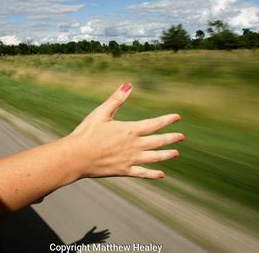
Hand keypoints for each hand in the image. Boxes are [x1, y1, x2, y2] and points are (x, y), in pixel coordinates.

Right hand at [68, 82, 183, 178]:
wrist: (76, 157)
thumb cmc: (87, 133)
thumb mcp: (102, 112)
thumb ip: (117, 99)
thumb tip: (129, 84)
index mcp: (130, 130)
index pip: (154, 124)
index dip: (167, 120)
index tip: (177, 117)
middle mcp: (134, 145)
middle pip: (158, 141)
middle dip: (171, 138)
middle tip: (182, 137)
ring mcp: (130, 159)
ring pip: (154, 158)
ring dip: (166, 155)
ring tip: (176, 153)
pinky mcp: (124, 170)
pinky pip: (142, 173)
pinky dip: (153, 174)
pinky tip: (161, 175)